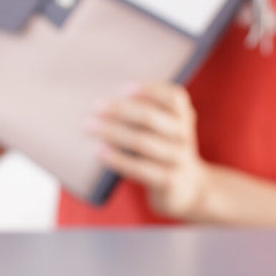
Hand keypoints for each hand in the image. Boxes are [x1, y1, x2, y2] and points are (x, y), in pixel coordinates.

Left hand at [87, 81, 211, 219]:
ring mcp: (179, 158)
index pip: (174, 97)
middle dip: (120, 110)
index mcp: (184, 115)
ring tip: (89, 127)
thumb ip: (142, 112)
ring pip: (142, 142)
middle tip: (95, 107)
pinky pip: (140, 168)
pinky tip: (99, 151)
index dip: (150, 90)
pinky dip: (118, 158)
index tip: (124, 88)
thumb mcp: (160, 127)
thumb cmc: (161, 147)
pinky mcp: (169, 180)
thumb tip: (105, 102)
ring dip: (112, 132)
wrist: (185, 187)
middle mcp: (184, 135)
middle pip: (150, 118)